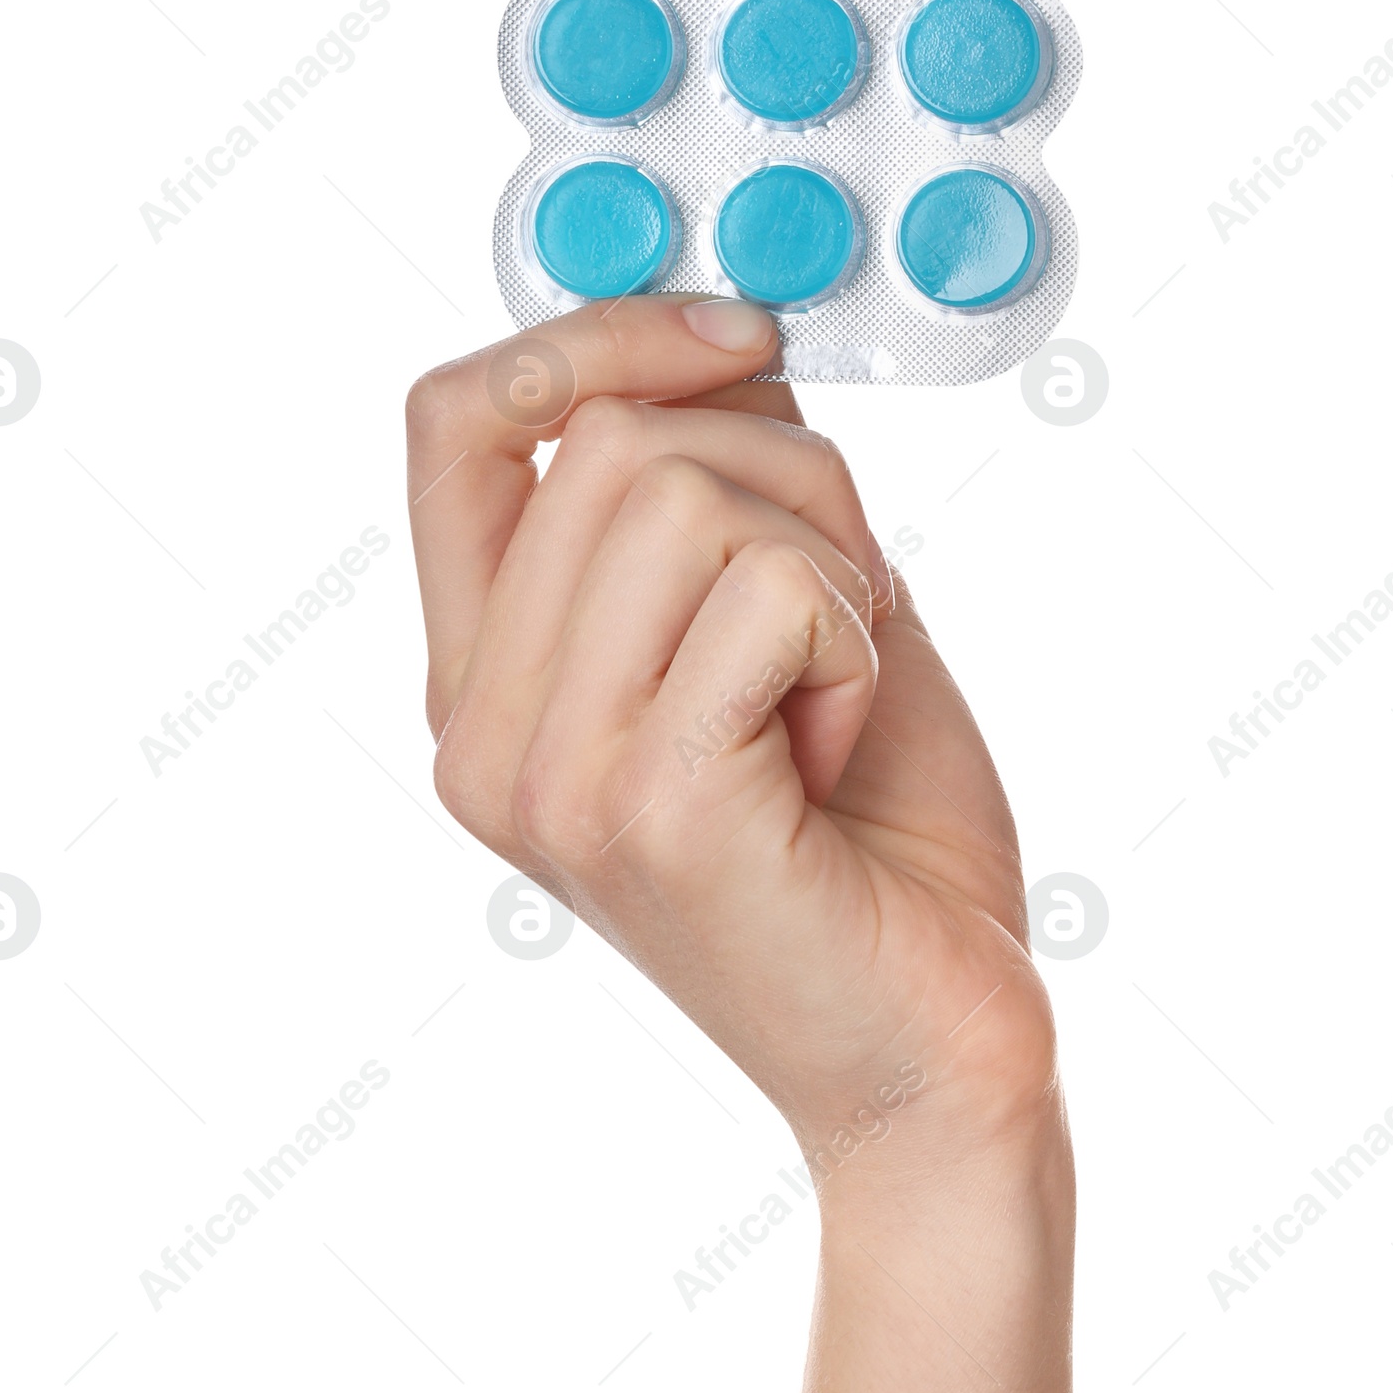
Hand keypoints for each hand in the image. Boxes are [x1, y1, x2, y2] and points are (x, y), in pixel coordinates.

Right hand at [407, 298, 1058, 1184]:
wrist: (936, 1057)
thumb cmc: (872, 847)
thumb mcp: (789, 619)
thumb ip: (726, 488)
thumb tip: (722, 337)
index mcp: (490, 685)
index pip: (456, 424)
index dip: (594, 336)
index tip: (736, 338)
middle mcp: (485, 736)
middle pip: (612, 441)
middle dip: (789, 484)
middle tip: (845, 619)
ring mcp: (551, 778)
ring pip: (689, 495)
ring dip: (831, 571)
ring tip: (835, 703)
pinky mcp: (647, 806)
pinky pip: (776, 589)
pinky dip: (859, 646)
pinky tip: (843, 756)